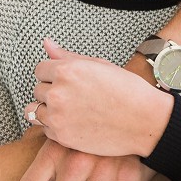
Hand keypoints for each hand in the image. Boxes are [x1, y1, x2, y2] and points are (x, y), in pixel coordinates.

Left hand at [29, 38, 170, 156]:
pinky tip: (75, 123)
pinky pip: (44, 129)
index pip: (40, 69)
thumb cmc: (127, 91)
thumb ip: (67, 56)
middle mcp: (58, 92)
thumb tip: (46, 43)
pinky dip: (55, 127)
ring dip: (48, 110)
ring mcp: (58, 116)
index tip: (69, 82)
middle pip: (37, 90)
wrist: (145, 121)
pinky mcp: (61, 136)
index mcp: (67, 70)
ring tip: (71, 111)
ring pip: (35, 110)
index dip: (55, 75)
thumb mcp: (98, 65)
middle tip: (76, 97)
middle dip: (53, 92)